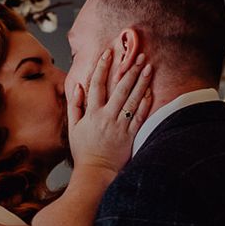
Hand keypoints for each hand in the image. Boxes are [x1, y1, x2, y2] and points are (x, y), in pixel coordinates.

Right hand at [67, 50, 152, 182]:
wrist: (95, 172)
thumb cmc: (83, 150)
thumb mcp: (73, 128)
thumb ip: (75, 106)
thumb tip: (77, 87)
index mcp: (92, 114)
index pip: (96, 85)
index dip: (102, 67)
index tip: (108, 53)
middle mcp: (107, 117)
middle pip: (119, 89)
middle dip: (129, 70)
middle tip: (139, 55)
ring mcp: (120, 126)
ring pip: (132, 99)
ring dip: (141, 82)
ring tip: (148, 67)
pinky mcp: (130, 135)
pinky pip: (139, 116)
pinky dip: (145, 103)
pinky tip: (150, 91)